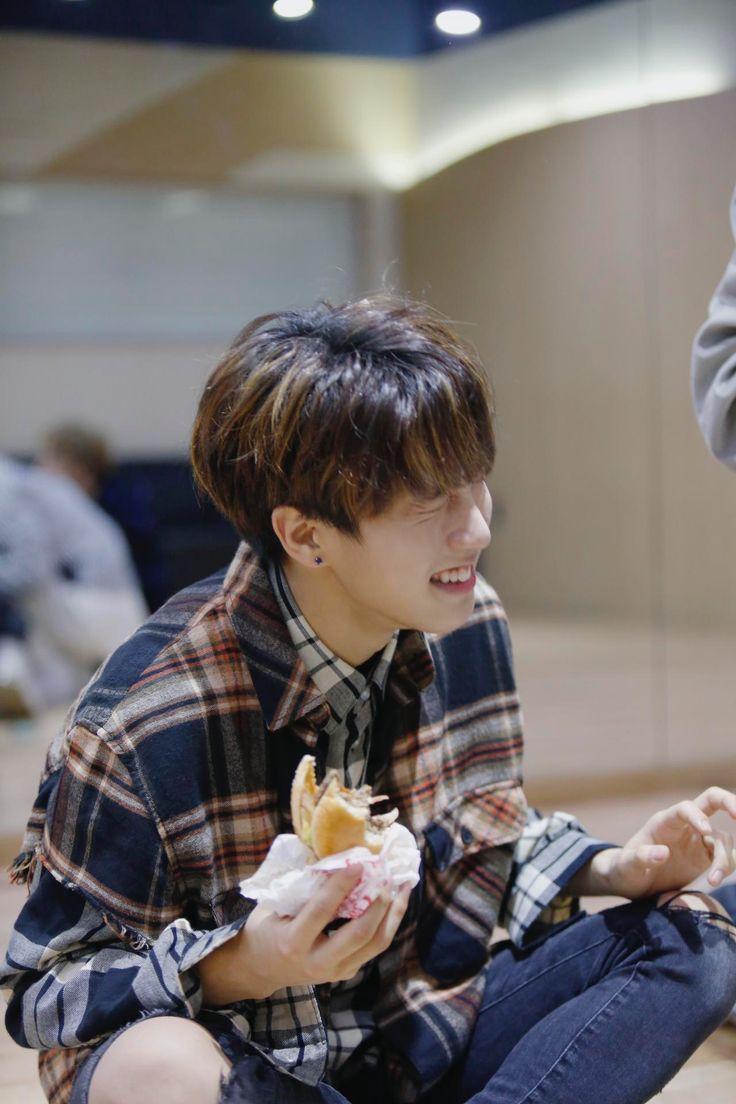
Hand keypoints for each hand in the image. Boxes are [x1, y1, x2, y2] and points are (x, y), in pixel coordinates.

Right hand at [198, 866, 411, 1003]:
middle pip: (359, 933)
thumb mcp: (275, 905)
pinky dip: (389, 921)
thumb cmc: (267, 927)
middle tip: (386, 873)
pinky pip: (375, 945)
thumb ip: (301, 885)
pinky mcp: (348, 971)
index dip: (341, 885)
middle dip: (377, 902)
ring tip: (402, 884)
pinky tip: (396, 900)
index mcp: (293, 943)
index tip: (359, 862)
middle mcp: (318, 963)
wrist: (262, 968)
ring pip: (376, 943)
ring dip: (393, 911)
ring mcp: (336, 971)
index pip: (322, 911)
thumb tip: (331, 852)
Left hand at [600, 787, 735, 899]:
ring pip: (723, 838)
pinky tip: (714, 880)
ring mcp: (698, 841)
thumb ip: (640, 858)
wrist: (633, 884)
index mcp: (664, 821)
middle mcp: (684, 826)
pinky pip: (726, 856)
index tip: (706, 831)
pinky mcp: (706, 858)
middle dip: (730, 802)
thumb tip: (662, 853)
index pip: (685, 807)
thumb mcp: (626, 866)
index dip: (697, 815)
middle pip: (712, 801)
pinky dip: (728, 865)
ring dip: (725, 857)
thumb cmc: (626, 869)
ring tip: (712, 880)